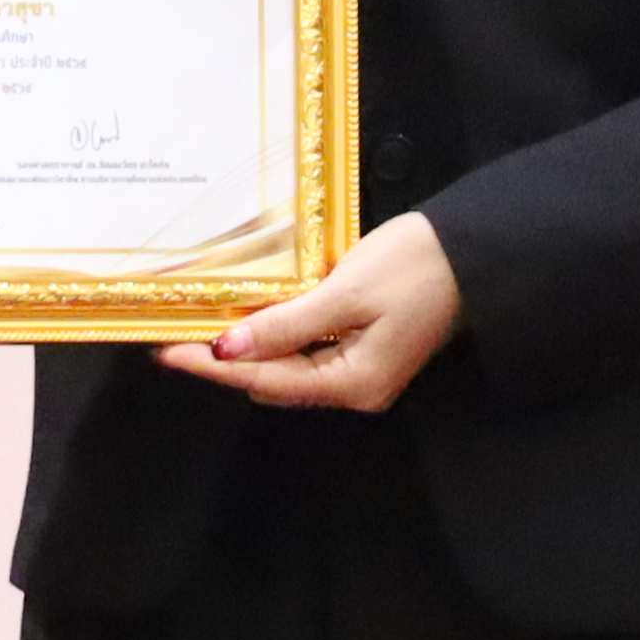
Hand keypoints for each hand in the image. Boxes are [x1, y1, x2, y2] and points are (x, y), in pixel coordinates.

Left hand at [158, 210, 459, 413]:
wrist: (471, 250)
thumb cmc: (414, 266)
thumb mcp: (345, 291)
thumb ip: (287, 324)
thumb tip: (228, 350)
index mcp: (354, 383)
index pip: (267, 380)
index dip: (215, 365)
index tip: (168, 350)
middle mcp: (356, 389)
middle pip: (276, 381)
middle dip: (225, 361)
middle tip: (174, 334)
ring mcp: (362, 373)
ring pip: (289, 369)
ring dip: (247, 350)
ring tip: (199, 328)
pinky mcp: (365, 351)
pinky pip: (307, 354)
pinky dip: (275, 339)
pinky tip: (248, 321)